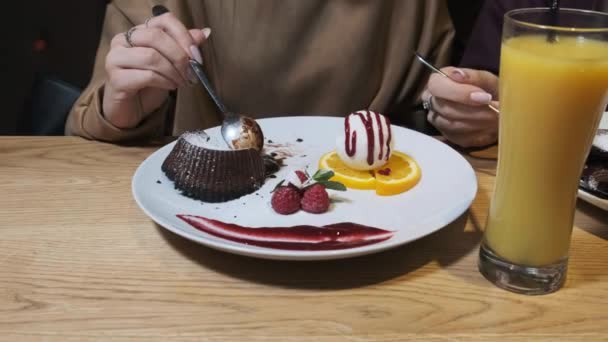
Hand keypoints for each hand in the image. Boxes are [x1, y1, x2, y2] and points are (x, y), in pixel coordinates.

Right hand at [103, 12, 210, 127]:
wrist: (130, 109)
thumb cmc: (149, 85)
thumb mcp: (171, 64)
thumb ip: (184, 47)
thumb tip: (203, 33)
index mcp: (139, 32)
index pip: (163, 20)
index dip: (183, 35)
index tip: (195, 54)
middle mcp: (123, 40)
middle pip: (156, 36)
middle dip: (179, 56)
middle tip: (191, 72)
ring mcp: (116, 58)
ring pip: (151, 56)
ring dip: (173, 71)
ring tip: (181, 81)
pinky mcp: (116, 78)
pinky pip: (146, 75)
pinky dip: (164, 81)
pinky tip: (170, 87)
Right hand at [423, 67, 498, 147]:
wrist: (493, 106)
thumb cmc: (487, 88)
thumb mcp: (486, 79)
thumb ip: (473, 76)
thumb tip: (458, 75)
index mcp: (437, 82)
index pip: (437, 87)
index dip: (460, 93)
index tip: (485, 97)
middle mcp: (433, 102)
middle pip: (446, 109)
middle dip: (474, 111)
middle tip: (497, 111)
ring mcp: (438, 121)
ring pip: (452, 125)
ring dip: (478, 123)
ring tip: (497, 119)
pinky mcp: (448, 136)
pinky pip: (460, 138)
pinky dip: (479, 134)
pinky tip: (492, 128)